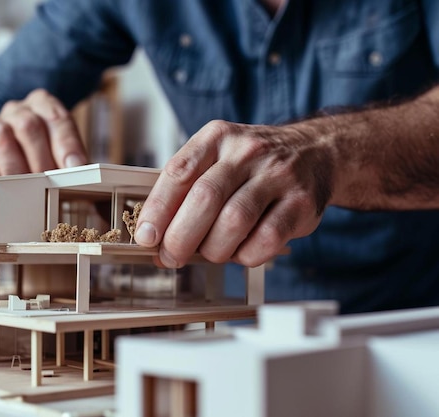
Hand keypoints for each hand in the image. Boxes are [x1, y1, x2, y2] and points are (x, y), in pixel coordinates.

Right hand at [0, 89, 87, 183]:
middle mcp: (18, 110)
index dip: (66, 144)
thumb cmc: (41, 150)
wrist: (4, 147)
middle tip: (51, 184)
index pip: (57, 118)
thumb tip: (82, 173)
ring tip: (29, 190)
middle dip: (42, 160)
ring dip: (18, 169)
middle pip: (29, 126)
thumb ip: (71, 158)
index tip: (74, 166)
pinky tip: (6, 188)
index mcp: (43, 104)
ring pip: (3, 138)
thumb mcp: (60, 147)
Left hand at [134, 120, 335, 266]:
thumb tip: (154, 235)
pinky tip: (240, 252)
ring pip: (234, 221)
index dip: (157, 209)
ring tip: (209, 253)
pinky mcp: (301, 203)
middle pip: (204, 199)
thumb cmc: (253, 164)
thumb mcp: (217, 158)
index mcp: (217, 137)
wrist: (315, 151)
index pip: (178, 173)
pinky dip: (245, 256)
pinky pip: (265, 240)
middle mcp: (247, 151)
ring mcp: (278, 175)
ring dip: (213, 249)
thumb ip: (186, 189)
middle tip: (172, 256)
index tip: (146, 237)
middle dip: (180, 237)